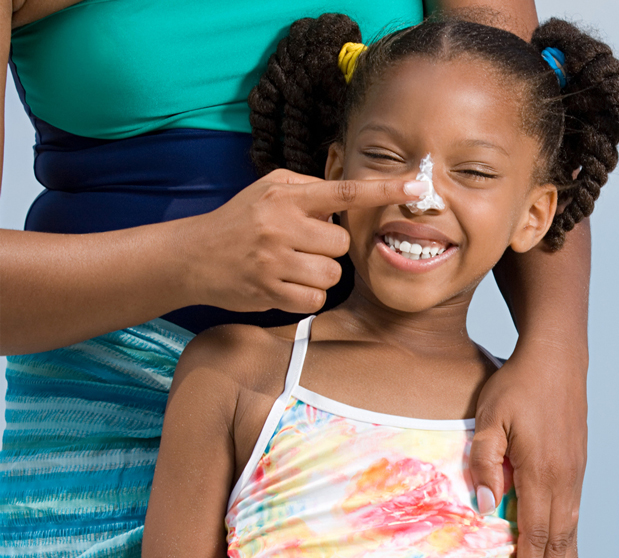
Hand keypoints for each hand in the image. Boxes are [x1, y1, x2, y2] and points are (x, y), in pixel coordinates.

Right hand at [183, 169, 427, 313]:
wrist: (190, 256)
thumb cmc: (239, 219)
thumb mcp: (268, 188)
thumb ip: (309, 188)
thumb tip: (349, 193)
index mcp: (286, 197)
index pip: (344, 192)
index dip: (384, 190)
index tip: (418, 187)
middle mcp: (280, 225)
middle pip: (341, 243)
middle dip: (328, 247)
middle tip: (300, 244)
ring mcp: (274, 260)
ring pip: (332, 273)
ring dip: (319, 273)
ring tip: (291, 264)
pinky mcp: (269, 291)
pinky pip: (315, 298)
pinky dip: (306, 295)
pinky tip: (284, 283)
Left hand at [470, 341, 587, 557]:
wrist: (558, 356)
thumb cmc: (518, 384)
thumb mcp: (489, 418)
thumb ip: (484, 462)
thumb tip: (486, 507)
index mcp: (542, 471)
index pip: (536, 533)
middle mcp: (565, 477)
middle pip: (559, 542)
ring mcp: (575, 471)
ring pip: (570, 529)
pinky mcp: (577, 464)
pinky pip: (573, 511)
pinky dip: (568, 540)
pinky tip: (562, 552)